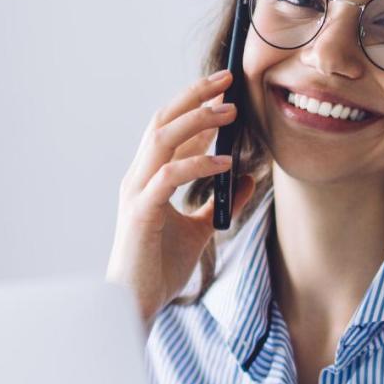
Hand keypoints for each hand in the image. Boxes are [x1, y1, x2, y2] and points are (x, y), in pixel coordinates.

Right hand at [105, 69, 255, 329]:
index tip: (225, 90)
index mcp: (148, 178)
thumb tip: (247, 178)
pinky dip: (197, 164)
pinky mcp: (141, 213)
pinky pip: (169, 177)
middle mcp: (138, 177)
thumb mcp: (201, 229)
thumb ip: (220, 202)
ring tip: (230, 110)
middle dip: (194, 97)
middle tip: (228, 80)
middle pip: (163, 122)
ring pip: (162, 139)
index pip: (170, 129)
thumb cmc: (161, 266)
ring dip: (197, 120)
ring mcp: (136, 193)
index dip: (196, 106)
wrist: (137, 303)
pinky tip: (225, 162)